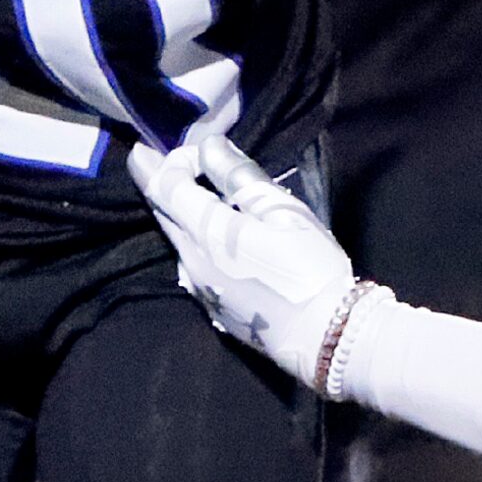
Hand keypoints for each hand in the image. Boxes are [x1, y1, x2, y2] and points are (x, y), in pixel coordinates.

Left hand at [129, 135, 361, 383]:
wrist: (324, 336)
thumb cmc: (309, 267)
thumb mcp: (282, 211)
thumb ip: (239, 176)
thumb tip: (208, 147)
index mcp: (206, 232)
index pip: (164, 186)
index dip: (162, 160)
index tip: (175, 145)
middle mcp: (190, 260)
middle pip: (163, 212)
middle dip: (161, 181)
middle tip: (158, 157)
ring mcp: (197, 286)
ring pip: (176, 238)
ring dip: (180, 211)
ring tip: (196, 192)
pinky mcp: (209, 305)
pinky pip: (191, 261)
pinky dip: (194, 238)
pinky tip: (216, 235)